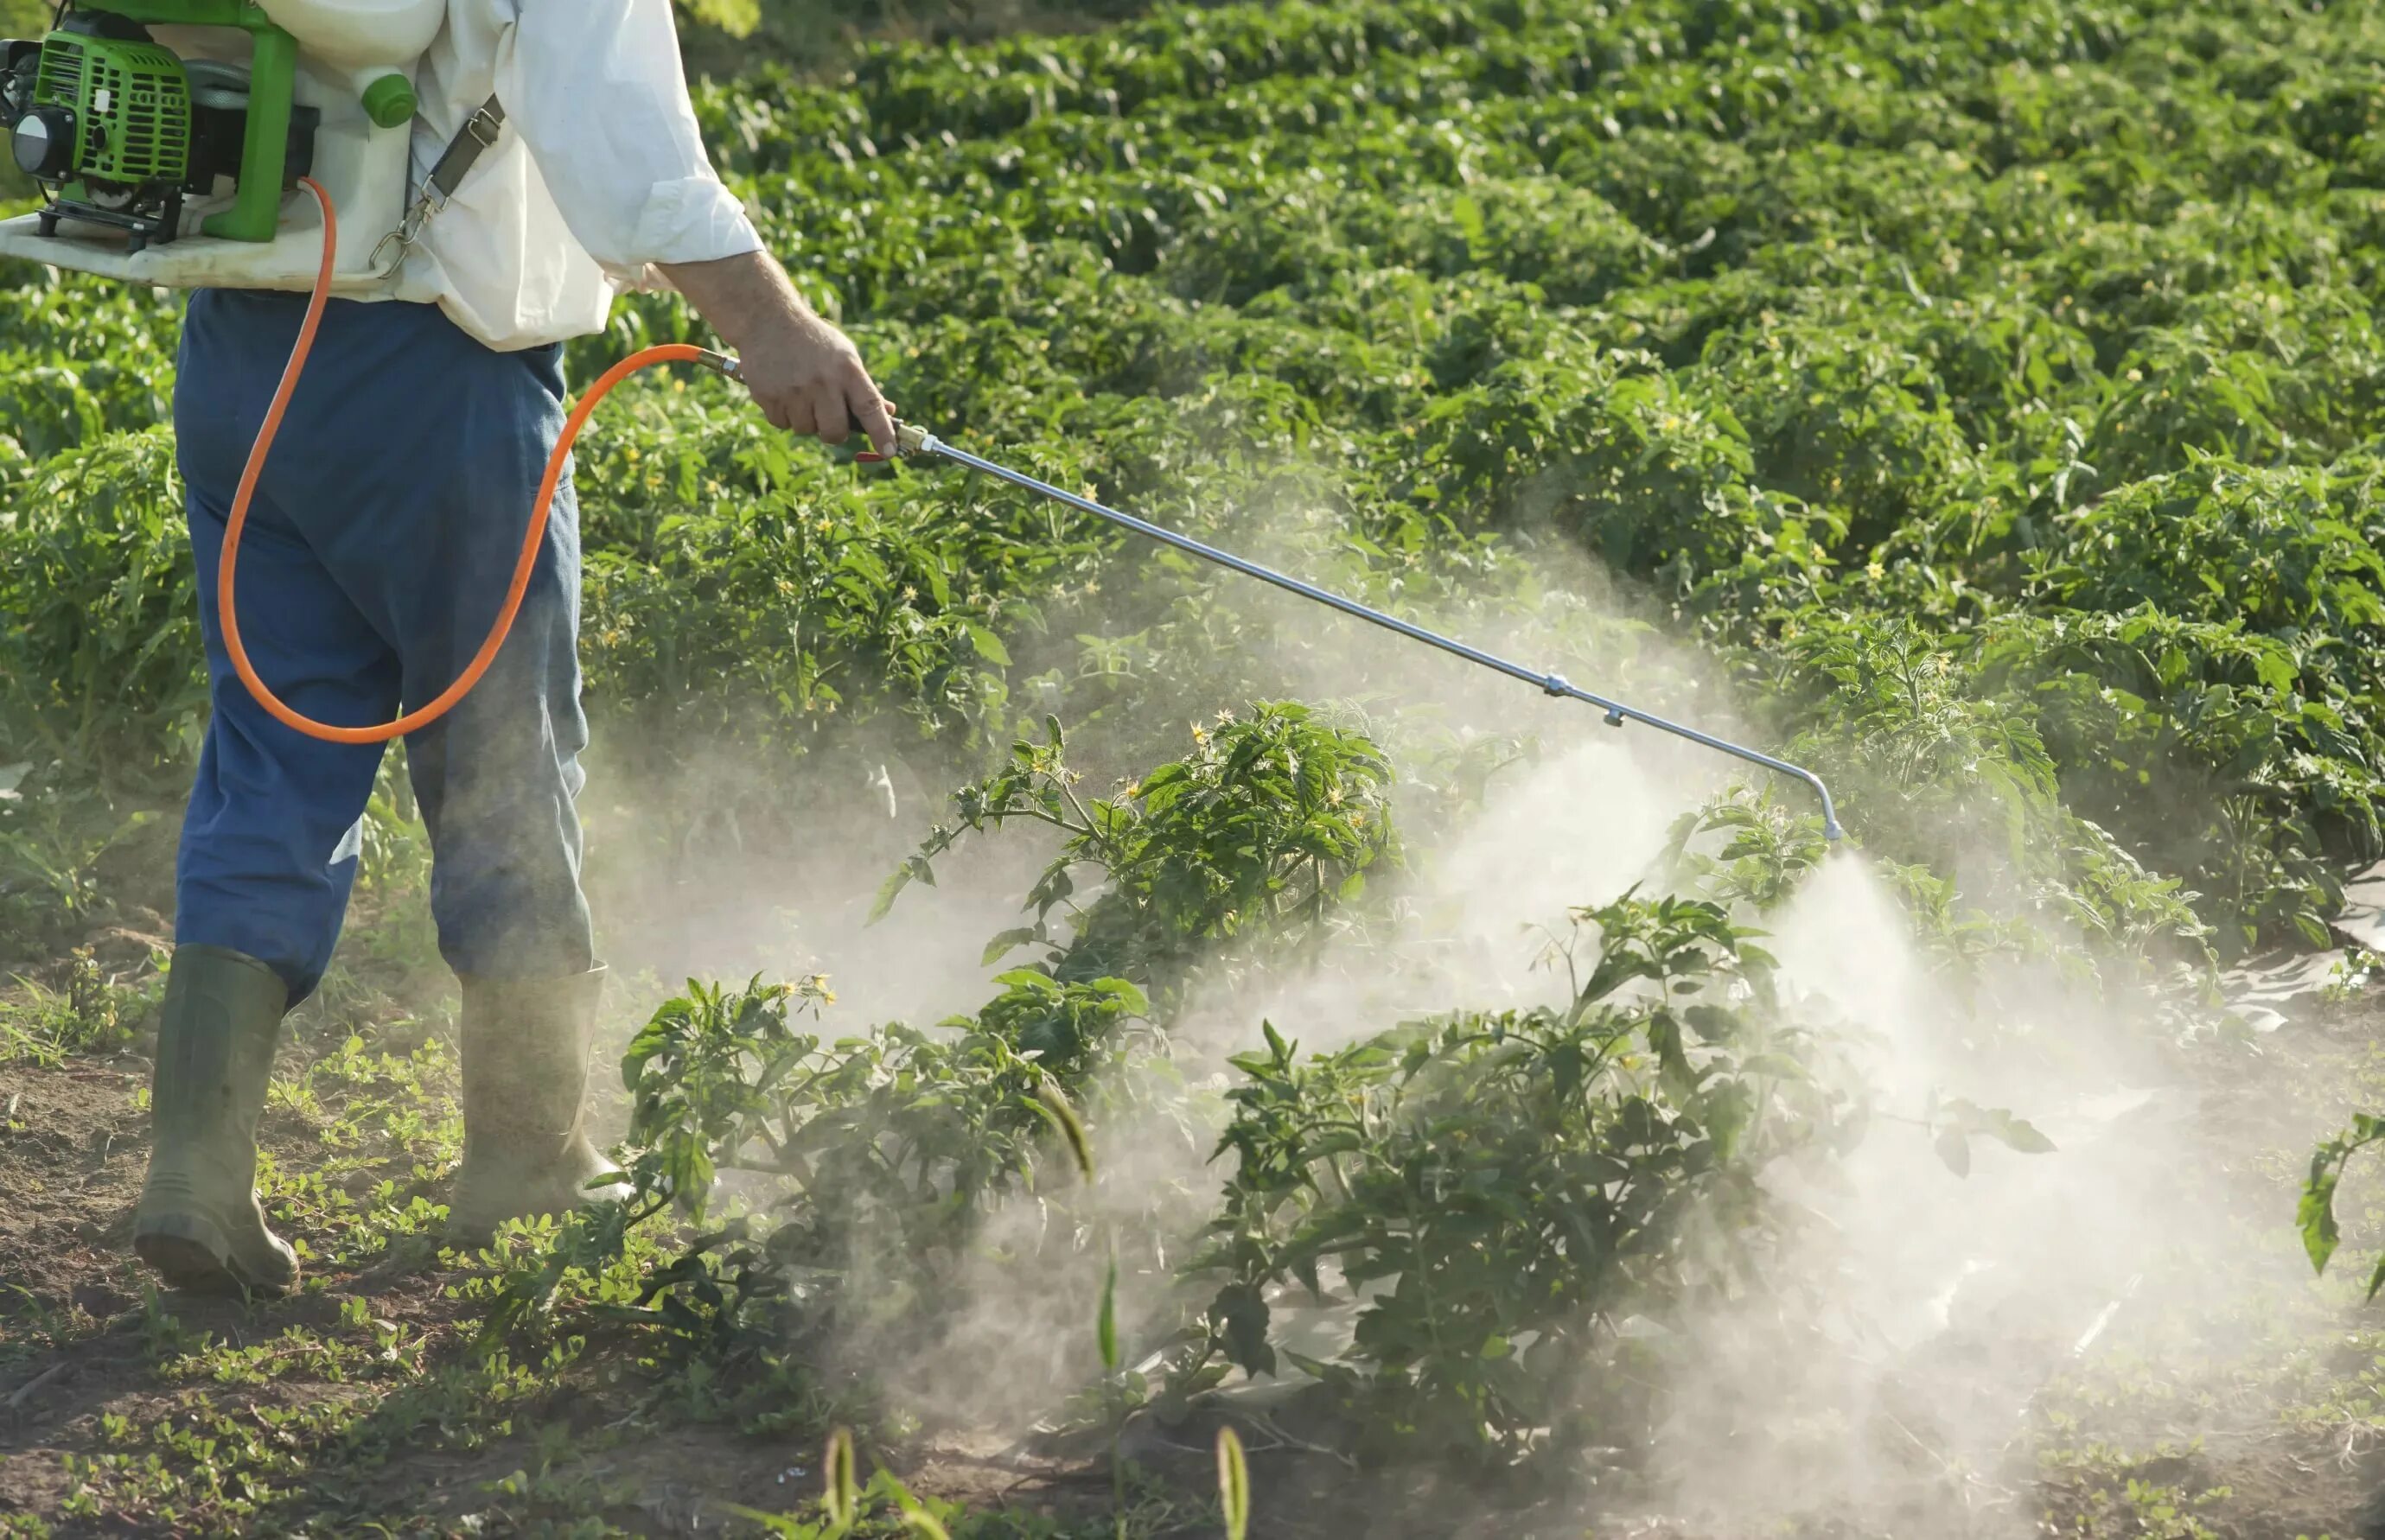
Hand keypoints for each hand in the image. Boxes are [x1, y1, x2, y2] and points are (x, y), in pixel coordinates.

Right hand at [655, 248, 898, 455]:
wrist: (768, 320)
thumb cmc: (815, 343)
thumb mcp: (844, 355)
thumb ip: (863, 387)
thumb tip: (888, 413)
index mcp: (846, 369)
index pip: (870, 408)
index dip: (882, 432)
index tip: (890, 451)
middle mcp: (822, 381)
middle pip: (835, 432)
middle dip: (834, 433)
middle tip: (829, 419)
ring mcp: (794, 390)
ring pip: (806, 430)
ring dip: (805, 419)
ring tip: (800, 392)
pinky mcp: (768, 396)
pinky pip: (782, 424)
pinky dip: (784, 414)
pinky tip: (783, 390)